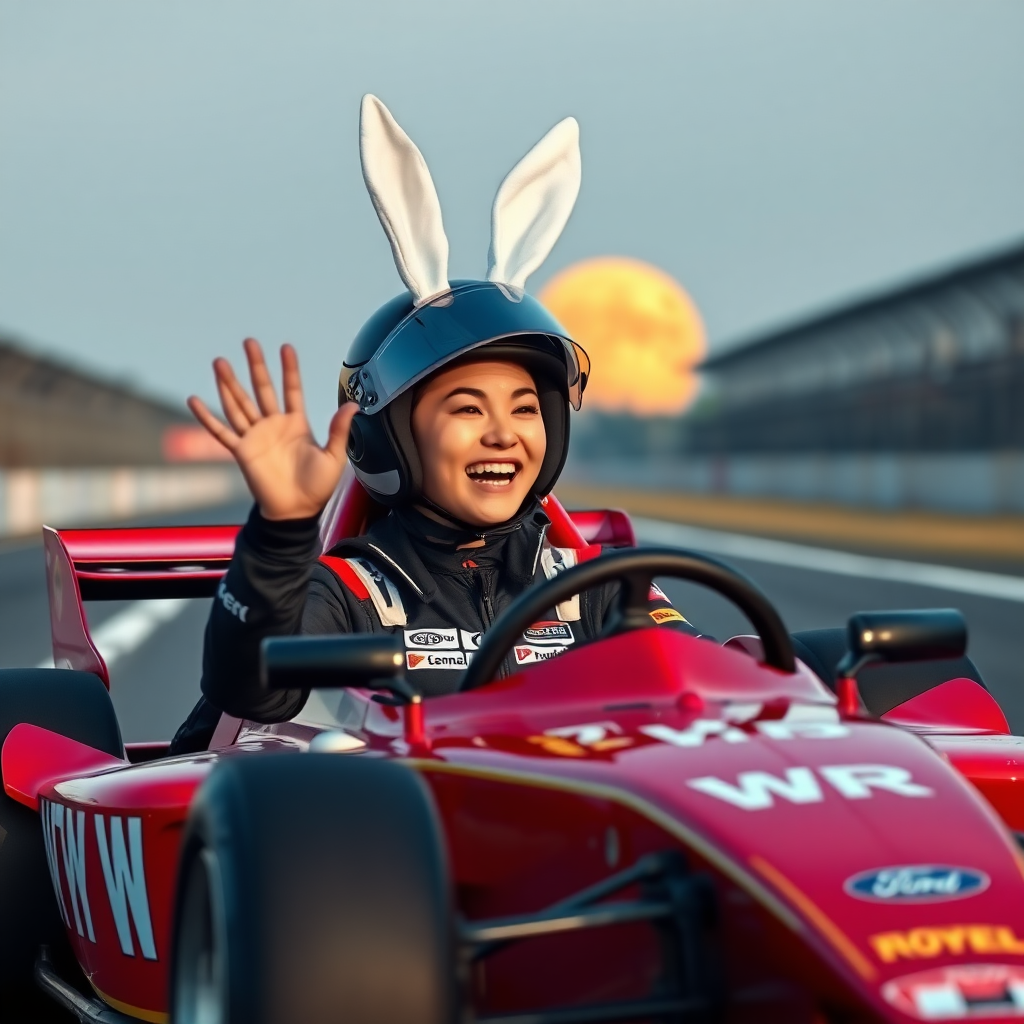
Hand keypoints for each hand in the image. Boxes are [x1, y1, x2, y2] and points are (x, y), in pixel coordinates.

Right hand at [188, 339, 357, 520]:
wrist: (297, 511)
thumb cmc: (317, 487)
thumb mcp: (334, 457)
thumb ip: (339, 430)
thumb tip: (353, 405)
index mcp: (296, 424)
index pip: (291, 390)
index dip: (289, 369)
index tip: (286, 347)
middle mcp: (273, 425)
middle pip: (262, 389)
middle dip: (255, 366)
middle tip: (249, 342)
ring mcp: (256, 436)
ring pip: (239, 404)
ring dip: (228, 384)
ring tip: (220, 362)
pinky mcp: (242, 451)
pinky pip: (221, 432)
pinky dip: (207, 417)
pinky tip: (194, 400)